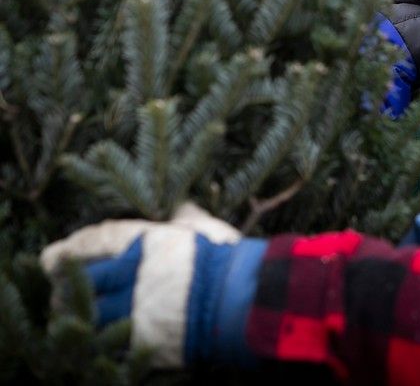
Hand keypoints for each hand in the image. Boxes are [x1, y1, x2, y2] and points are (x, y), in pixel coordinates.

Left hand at [41, 203, 264, 367]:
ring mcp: (134, 310)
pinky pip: (108, 341)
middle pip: (83, 280)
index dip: (70, 248)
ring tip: (72, 315)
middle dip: (67, 285)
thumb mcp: (204, 227)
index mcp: (144, 242)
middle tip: (59, 289)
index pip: (94, 241)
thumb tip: (178, 204)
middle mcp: (131, 276)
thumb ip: (184, 215)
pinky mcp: (141, 340)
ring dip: (78, 314)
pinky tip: (97, 336)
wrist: (242, 299)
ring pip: (89, 314)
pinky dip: (98, 338)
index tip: (53, 254)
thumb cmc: (226, 257)